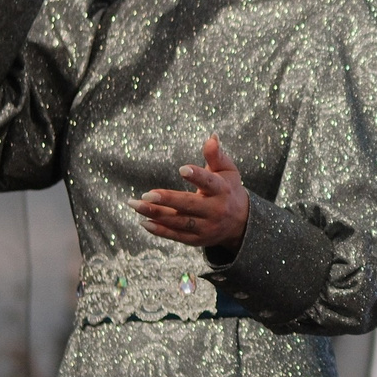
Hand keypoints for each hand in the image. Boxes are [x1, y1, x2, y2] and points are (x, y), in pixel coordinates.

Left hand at [136, 136, 251, 258]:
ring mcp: (206, 226)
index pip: (209, 182)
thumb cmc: (228, 189)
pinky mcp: (198, 239)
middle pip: (189, 205)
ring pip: (179, 221)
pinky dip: (160, 230)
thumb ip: (217, 156)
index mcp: (222, 190)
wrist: (241, 223)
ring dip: (156, 214)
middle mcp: (215, 210)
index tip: (182, 169)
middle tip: (146, 194)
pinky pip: (177, 235)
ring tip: (136, 205)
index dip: (197, 176)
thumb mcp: (227, 171)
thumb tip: (212, 136)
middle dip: (167, 200)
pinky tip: (144, 222)